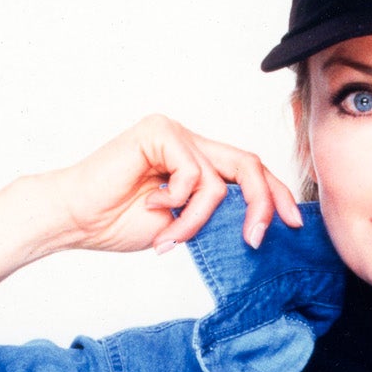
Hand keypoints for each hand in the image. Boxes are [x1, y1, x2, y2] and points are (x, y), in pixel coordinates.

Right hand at [51, 115, 302, 255]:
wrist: (76, 219)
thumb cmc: (119, 223)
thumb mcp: (183, 224)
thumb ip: (215, 215)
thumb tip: (256, 223)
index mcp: (197, 161)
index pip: (250, 172)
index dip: (276, 195)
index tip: (294, 223)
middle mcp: (190, 142)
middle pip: (249, 164)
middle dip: (263, 203)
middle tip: (258, 238)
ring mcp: (175, 134)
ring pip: (219, 180)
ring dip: (199, 220)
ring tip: (172, 237)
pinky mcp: (160, 133)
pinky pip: (195, 175)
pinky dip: (180, 202)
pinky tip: (151, 204)